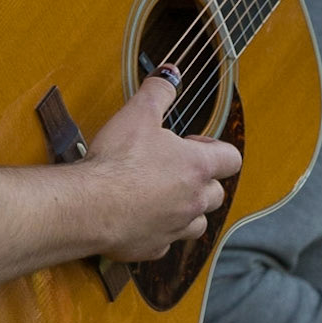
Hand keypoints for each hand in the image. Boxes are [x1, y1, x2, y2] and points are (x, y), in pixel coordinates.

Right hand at [86, 74, 242, 260]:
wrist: (90, 206)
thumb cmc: (117, 162)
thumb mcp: (138, 114)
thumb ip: (158, 92)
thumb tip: (171, 74)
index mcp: (197, 167)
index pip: (231, 159)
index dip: (218, 149)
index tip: (195, 144)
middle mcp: (193, 200)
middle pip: (217, 194)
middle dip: (202, 182)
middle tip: (175, 170)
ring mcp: (175, 227)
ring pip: (198, 223)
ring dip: (188, 211)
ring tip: (164, 197)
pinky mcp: (154, 248)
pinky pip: (167, 242)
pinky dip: (159, 232)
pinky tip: (141, 220)